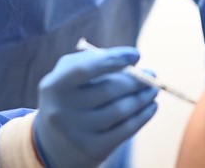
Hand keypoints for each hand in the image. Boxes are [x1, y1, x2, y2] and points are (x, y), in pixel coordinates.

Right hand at [33, 46, 158, 167]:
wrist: (52, 144)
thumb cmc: (68, 97)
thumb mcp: (68, 76)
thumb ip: (94, 61)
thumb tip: (133, 59)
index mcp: (54, 85)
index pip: (86, 68)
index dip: (114, 59)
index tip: (136, 54)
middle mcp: (62, 110)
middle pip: (109, 90)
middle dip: (136, 80)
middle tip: (152, 74)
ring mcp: (77, 132)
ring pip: (120, 110)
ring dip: (143, 97)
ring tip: (153, 89)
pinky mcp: (92, 150)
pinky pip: (125, 130)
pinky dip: (142, 116)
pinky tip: (150, 107)